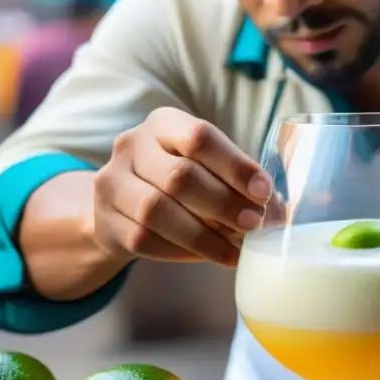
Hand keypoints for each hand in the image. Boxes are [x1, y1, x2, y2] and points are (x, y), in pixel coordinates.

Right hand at [93, 108, 273, 267]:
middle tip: (253, 224)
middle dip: (223, 204)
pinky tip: (211, 255)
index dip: (235, 166)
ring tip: (235, 248)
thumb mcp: (201, 165)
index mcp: (163, 124)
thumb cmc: (176, 181)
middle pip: (179, 176)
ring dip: (204, 235)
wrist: (120, 207)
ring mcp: (112, 182)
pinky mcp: (105, 221)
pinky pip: (145, 239)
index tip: (264, 192)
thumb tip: (274, 209)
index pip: (199, 137)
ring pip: (158, 211)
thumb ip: (233, 180)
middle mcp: (131, 146)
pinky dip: (184, 251)